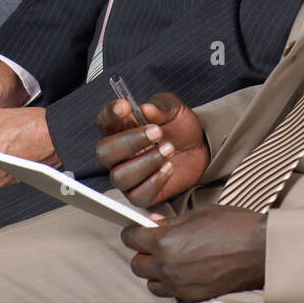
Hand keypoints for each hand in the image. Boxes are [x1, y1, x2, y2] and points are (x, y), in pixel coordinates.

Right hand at [95, 92, 209, 206]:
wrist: (199, 147)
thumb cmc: (179, 127)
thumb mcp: (174, 109)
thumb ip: (159, 107)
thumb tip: (145, 109)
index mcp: (120, 127)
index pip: (104, 119)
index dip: (110, 113)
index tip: (124, 107)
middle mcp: (118, 153)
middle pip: (104, 152)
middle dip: (129, 142)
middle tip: (156, 132)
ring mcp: (127, 175)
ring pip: (120, 177)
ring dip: (146, 162)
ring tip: (169, 149)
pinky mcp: (141, 194)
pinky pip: (137, 195)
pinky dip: (154, 182)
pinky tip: (168, 167)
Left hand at [121, 205, 266, 300]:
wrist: (260, 250)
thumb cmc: (233, 226)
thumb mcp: (199, 213)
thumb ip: (172, 222)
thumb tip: (153, 224)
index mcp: (166, 241)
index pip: (131, 239)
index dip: (132, 232)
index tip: (136, 231)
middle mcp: (167, 266)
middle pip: (136, 265)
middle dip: (142, 253)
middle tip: (155, 245)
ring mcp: (179, 286)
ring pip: (151, 284)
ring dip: (156, 272)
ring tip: (171, 261)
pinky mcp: (192, 298)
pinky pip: (171, 294)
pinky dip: (172, 285)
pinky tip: (185, 273)